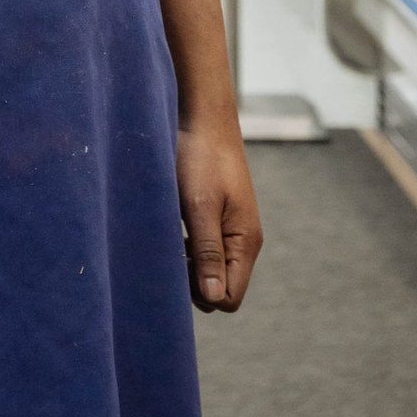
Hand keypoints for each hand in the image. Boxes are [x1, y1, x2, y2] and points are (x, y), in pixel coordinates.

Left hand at [178, 113, 261, 312]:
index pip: (230, 297)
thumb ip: (208, 253)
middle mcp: (244, 240)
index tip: (179, 267)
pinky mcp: (220, 219)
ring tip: (171, 241)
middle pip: (222, 289)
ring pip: (212, 272)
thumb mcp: (200, 207)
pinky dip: (189, 253)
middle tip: (171, 255)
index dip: (202, 294)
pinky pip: (207, 253)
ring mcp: (233, 230)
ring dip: (190, 268)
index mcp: (246, 241)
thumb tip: (215, 299)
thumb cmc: (201, 158)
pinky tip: (174, 233)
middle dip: (195, 285)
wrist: (203, 117)